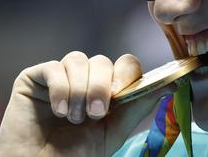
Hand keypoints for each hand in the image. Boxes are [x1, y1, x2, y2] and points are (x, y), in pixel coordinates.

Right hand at [0, 52, 170, 156]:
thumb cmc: (75, 155)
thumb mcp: (113, 132)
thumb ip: (138, 106)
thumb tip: (172, 83)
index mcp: (106, 90)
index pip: (125, 64)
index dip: (127, 74)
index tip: (122, 95)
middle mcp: (84, 79)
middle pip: (103, 60)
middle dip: (102, 86)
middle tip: (96, 113)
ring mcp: (59, 77)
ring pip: (79, 59)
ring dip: (80, 90)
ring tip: (74, 118)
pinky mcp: (34, 78)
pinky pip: (54, 67)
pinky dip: (60, 89)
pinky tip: (58, 111)